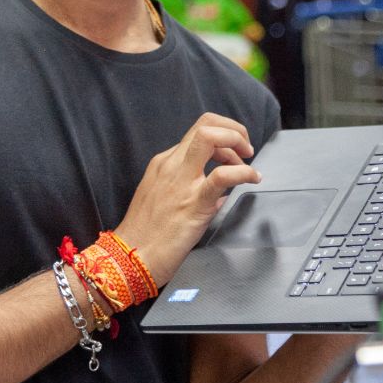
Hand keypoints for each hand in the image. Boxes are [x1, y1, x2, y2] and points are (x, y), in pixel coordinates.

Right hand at [114, 112, 259, 285]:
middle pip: (206, 124)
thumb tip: (218, 190)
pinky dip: (244, 172)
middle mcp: (172, 165)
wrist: (130, 258)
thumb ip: (187, 187)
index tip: (233, 153)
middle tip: (245, 150)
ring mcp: (181, 181)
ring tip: (248, 164)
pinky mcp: (194, 203)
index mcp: (164, 163)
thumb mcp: (161, 198)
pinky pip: (223, 176)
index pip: (198, 132)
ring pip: (210, 137)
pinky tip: (252, 179)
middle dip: (233, 130)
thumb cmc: (145, 234)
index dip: (222, 136)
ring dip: (237, 141)